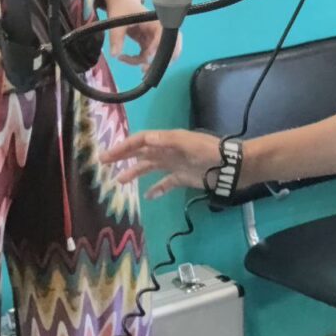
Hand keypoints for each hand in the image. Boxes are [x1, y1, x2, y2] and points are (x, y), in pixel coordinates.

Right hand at [99, 128, 221, 198]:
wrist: (231, 167)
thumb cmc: (210, 153)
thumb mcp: (189, 143)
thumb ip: (168, 140)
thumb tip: (146, 138)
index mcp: (168, 140)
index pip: (141, 141)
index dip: (124, 147)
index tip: (108, 155)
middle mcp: (169, 151)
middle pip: (141, 152)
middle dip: (123, 156)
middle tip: (104, 163)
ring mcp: (175, 165)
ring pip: (150, 167)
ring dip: (135, 172)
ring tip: (120, 181)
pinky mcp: (183, 178)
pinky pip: (166, 183)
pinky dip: (157, 189)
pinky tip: (148, 196)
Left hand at [104, 0, 182, 71]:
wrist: (121, 3)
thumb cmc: (122, 8)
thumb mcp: (118, 21)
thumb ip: (117, 38)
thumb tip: (115, 55)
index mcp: (155, 22)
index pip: (164, 35)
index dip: (158, 46)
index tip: (147, 55)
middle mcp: (158, 31)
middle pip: (171, 46)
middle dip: (162, 59)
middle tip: (150, 68)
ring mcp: (153, 38)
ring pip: (157, 55)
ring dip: (147, 63)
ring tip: (133, 66)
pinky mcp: (147, 43)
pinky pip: (147, 56)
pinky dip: (138, 60)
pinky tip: (124, 58)